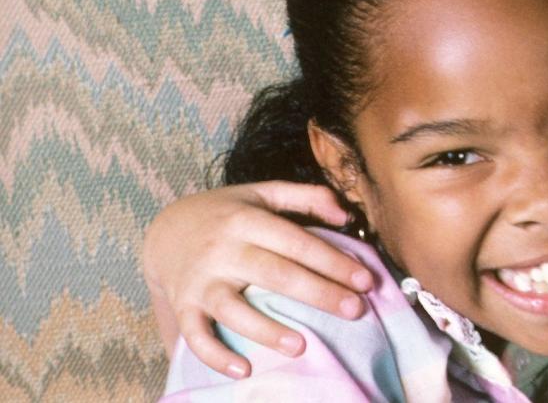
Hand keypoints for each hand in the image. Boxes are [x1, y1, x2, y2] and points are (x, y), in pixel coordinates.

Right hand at [142, 181, 373, 377]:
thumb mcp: (263, 193)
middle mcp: (224, 250)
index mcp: (248, 220)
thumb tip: (346, 215)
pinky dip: (216, 355)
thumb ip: (306, 197)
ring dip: (267, 330)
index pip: (298, 243)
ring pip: (234, 309)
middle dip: (319, 294)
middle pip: (276, 275)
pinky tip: (244, 369)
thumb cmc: (228, 213)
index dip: (334, 261)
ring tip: (302, 346)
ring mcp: (201, 281)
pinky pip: (196, 335)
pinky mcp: (183, 306)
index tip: (367, 281)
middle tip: (356, 311)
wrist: (165, 229)